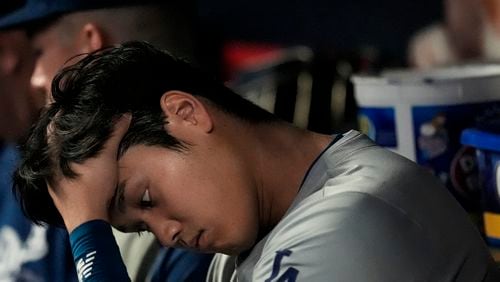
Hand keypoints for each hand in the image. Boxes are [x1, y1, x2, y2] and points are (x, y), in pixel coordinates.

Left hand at [47, 114, 130, 232]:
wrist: (87, 220)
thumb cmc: (94, 186)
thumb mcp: (107, 156)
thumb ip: (114, 133)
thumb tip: (125, 114)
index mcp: (54, 151)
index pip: (54, 124)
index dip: (66, 114)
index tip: (80, 109)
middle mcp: (48, 163)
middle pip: (56, 139)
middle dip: (70, 130)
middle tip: (88, 122)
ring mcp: (51, 177)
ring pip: (59, 156)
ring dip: (72, 147)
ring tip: (89, 140)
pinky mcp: (57, 188)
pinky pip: (62, 168)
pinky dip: (72, 162)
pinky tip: (86, 163)